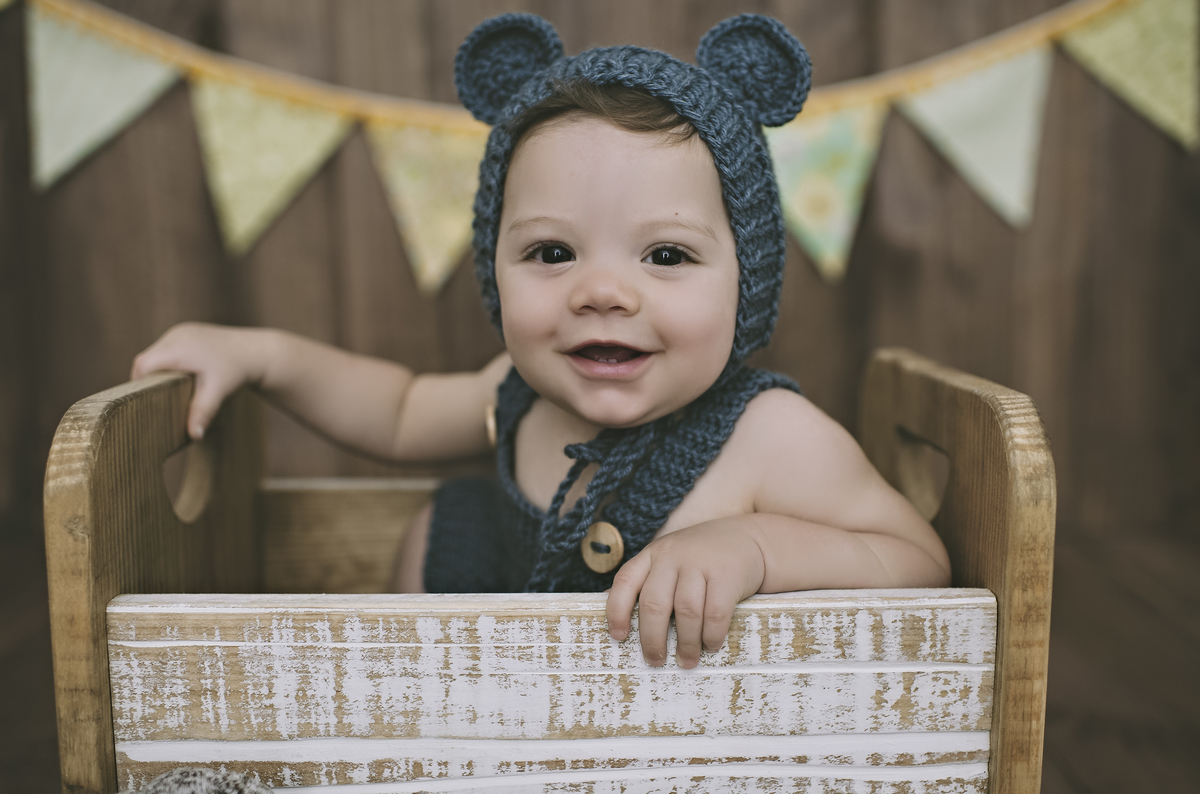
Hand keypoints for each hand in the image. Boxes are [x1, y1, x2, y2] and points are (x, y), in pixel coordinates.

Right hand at [131, 322, 271, 440]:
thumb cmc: (237, 371)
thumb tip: (194, 437)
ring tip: (164, 392)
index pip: (143, 365)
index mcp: (178, 348)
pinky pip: (167, 348)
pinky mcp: (187, 332)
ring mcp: (181, 331)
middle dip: (146, 380)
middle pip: (145, 359)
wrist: (256, 352)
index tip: (144, 402)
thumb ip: (203, 412)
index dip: (138, 383)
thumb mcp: (218, 392)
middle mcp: (176, 336)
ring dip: (156, 371)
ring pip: (155, 353)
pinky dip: (167, 363)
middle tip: (152, 401)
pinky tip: (176, 378)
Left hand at [605, 518, 765, 668]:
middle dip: (653, 639)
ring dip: (686, 642)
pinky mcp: (727, 575)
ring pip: (686, 611)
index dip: (617, 611)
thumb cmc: (700, 559)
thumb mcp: (669, 561)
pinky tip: (710, 645)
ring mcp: (700, 564)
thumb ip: (648, 583)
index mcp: (652, 555)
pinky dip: (711, 635)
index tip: (618, 637)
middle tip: (655, 660)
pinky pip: (715, 613)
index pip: (626, 581)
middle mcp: (672, 556)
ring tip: (687, 660)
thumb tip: (621, 621)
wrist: (746, 538)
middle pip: (655, 603)